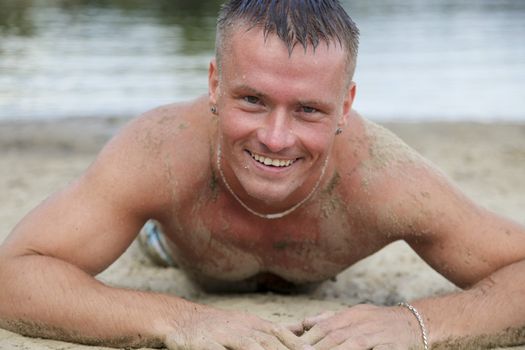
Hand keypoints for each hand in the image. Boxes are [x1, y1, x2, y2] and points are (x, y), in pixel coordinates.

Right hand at [165, 305, 312, 349]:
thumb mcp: (249, 324)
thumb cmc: (220, 326)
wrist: (181, 320)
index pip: (281, 335)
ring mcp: (224, 336)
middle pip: (269, 342)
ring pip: (250, 347)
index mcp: (255, 325)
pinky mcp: (205, 344)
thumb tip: (303, 330)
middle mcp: (242, 328)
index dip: (298, 345)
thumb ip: (276, 330)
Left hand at [289, 304, 421, 349]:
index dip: (308, 336)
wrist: (414, 322)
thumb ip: (329, 319)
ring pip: (352, 344)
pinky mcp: (391, 347)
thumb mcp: (354, 315)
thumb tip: (303, 323)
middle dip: (316, 346)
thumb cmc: (378, 321)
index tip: (294, 346)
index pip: (325, 326)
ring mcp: (376, 335)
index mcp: (351, 316)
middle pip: (334, 336)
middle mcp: (361, 323)